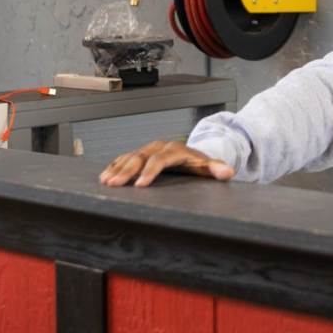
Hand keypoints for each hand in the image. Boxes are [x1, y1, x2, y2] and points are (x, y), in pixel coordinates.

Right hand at [100, 140, 234, 187]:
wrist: (192, 155)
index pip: (159, 160)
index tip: (140, 185)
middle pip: (140, 157)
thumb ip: (217, 169)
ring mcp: (147, 149)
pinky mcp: (140, 154)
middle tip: (114, 184)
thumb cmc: (198, 163)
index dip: (149, 172)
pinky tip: (105, 176)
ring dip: (116, 169)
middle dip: (126, 171)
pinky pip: (124, 158)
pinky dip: (114, 166)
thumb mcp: (208, 166)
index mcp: (174, 150)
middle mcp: (158, 147)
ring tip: (105, 181)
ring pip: (129, 157)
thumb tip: (227, 172)